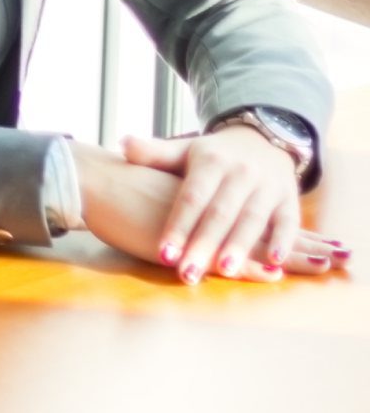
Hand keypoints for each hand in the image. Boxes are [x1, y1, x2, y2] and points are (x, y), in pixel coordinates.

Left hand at [121, 128, 347, 282]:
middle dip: (203, 244)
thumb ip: (156, 153)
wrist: (261, 139)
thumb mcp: (184, 150)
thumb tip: (123, 145)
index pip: (191, 197)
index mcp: (210, 162)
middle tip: (186, 274)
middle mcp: (239, 173)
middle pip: (219, 213)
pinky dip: (283, 241)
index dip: (178, 225)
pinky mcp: (289, 199)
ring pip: (253, 219)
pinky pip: (288, 221)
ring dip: (239, 246)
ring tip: (223, 270)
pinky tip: (273, 263)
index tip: (163, 253)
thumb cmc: (213, 156)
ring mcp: (267, 186)